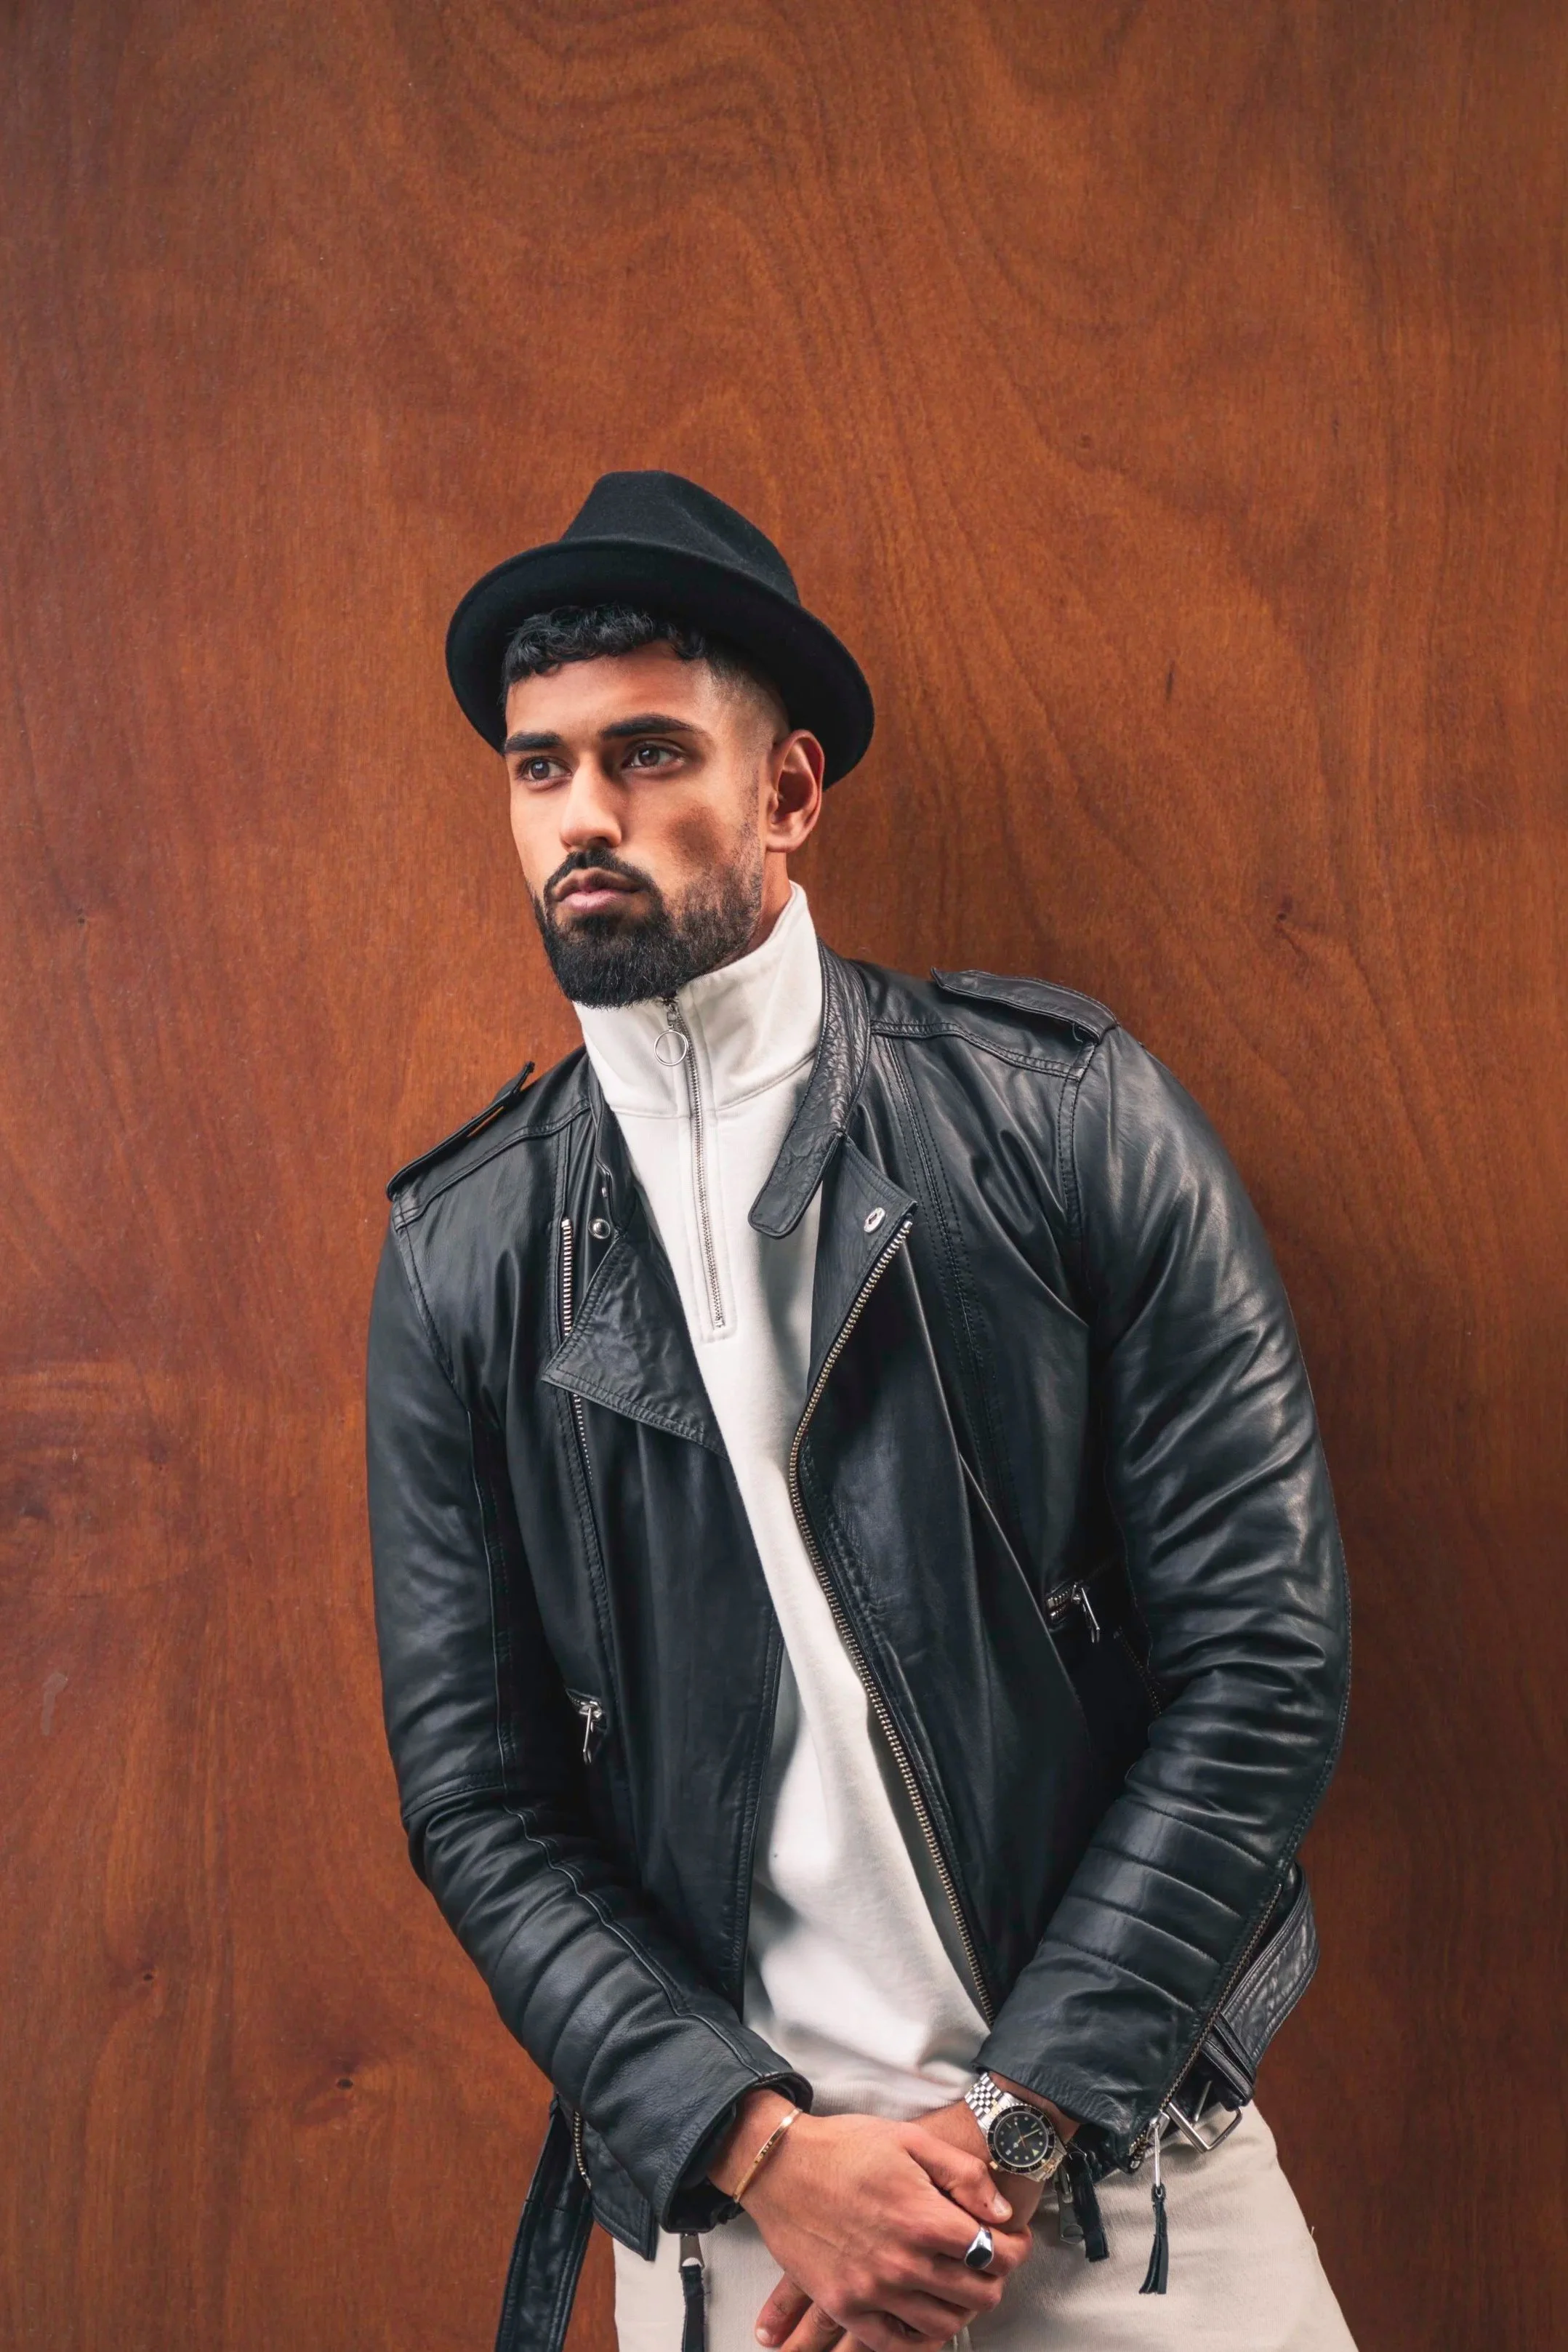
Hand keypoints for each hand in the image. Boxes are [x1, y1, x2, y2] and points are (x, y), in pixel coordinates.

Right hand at [712, 2095, 1025, 2351]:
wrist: (780, 2166)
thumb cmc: (845, 2146)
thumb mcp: (911, 2139)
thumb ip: (964, 2174)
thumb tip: (1002, 2213)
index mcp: (923, 2218)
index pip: (994, 2253)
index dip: (1015, 2249)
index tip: (1014, 2242)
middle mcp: (902, 2262)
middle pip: (977, 2295)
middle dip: (995, 2279)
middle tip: (990, 2263)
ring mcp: (872, 2290)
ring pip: (944, 2324)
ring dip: (962, 2308)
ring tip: (959, 2285)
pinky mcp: (845, 2306)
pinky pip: (895, 2343)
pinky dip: (918, 2337)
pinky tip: (923, 2314)